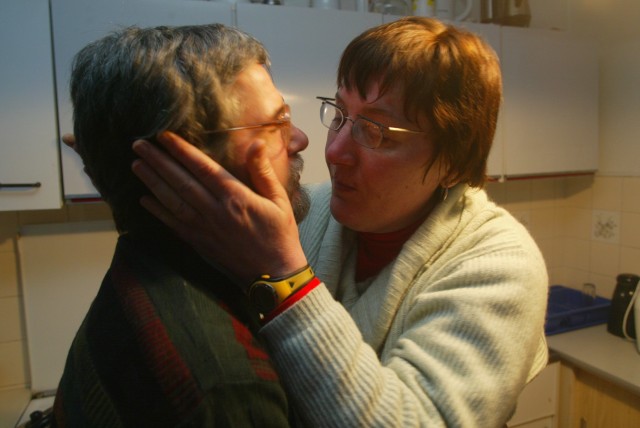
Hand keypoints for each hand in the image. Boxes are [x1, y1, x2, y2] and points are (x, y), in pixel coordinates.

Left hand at [131, 131, 307, 288]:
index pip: (203, 168)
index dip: (182, 151)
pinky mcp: (199, 243)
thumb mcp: (279, 200)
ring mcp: (204, 229)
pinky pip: (173, 224)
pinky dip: (157, 211)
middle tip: (138, 144)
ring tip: (136, 164)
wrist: (274, 276)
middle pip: (181, 182)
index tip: (164, 136)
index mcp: (236, 197)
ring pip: (172, 201)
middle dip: (158, 161)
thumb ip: (263, 171)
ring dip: (153, 182)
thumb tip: (255, 142)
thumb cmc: (280, 235)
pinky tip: (144, 199)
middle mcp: (215, 211)